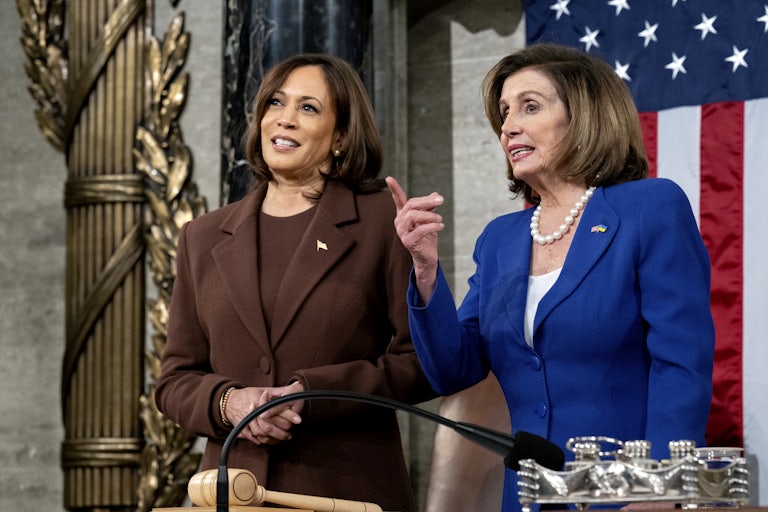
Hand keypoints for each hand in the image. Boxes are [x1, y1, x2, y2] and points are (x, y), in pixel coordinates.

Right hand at [225, 382, 304, 444]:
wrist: (229, 402)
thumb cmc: (248, 395)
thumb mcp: (264, 390)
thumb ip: (280, 391)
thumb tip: (296, 385)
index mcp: (260, 403)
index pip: (277, 410)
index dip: (289, 415)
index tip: (298, 420)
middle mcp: (253, 413)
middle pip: (271, 426)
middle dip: (282, 431)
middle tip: (290, 433)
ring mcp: (248, 423)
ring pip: (264, 435)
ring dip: (275, 438)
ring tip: (284, 437)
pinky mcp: (244, 430)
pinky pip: (256, 439)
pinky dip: (265, 441)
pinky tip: (273, 440)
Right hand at [385, 176, 444, 301]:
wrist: (428, 257)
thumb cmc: (427, 237)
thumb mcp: (430, 219)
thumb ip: (430, 207)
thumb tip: (436, 194)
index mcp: (404, 215)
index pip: (398, 200)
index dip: (394, 189)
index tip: (388, 178)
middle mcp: (400, 222)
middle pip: (410, 206)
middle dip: (426, 201)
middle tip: (441, 200)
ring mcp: (402, 232)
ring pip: (412, 216)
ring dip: (429, 215)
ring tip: (440, 218)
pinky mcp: (408, 242)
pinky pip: (419, 230)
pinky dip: (431, 226)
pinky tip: (440, 226)